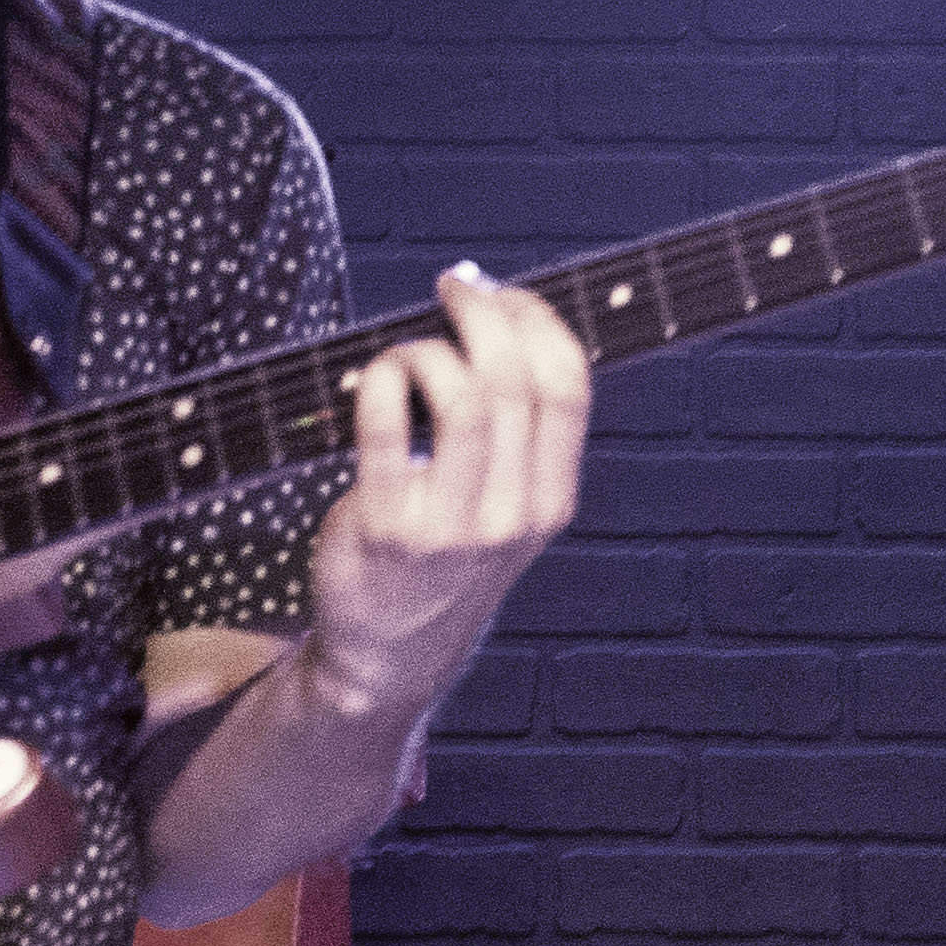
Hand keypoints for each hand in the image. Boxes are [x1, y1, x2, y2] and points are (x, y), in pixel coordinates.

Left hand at [297, 264, 596, 727]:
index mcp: (551, 502)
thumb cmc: (442, 561)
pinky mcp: (386, 528)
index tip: (504, 296)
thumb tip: (494, 313)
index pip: (567, 386)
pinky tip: (377, 375)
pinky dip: (382, 378)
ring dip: (429, 348)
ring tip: (410, 350)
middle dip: (483, 312)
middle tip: (453, 290)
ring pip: (460, 397)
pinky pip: (386, 424)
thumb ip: (515, 432)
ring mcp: (451, 527)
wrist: (388, 655)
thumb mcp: (507, 511)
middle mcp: (511, 516)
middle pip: (515, 380)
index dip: (537, 321)